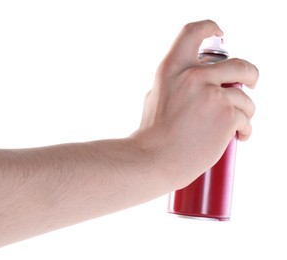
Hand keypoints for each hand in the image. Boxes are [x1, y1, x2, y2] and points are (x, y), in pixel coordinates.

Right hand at [132, 20, 258, 188]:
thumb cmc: (152, 134)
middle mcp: (194, 76)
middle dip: (250, 75)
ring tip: (237, 125)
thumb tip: (190, 82)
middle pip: (239, 65)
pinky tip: (238, 136)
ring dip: (245, 112)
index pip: (194, 32)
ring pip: (245, 98)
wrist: (155, 160)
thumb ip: (173, 85)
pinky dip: (245, 129)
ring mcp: (213, 96)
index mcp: (173, 68)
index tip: (219, 33)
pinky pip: (246, 119)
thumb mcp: (155, 98)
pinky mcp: (227, 117)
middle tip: (250, 83)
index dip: (210, 28)